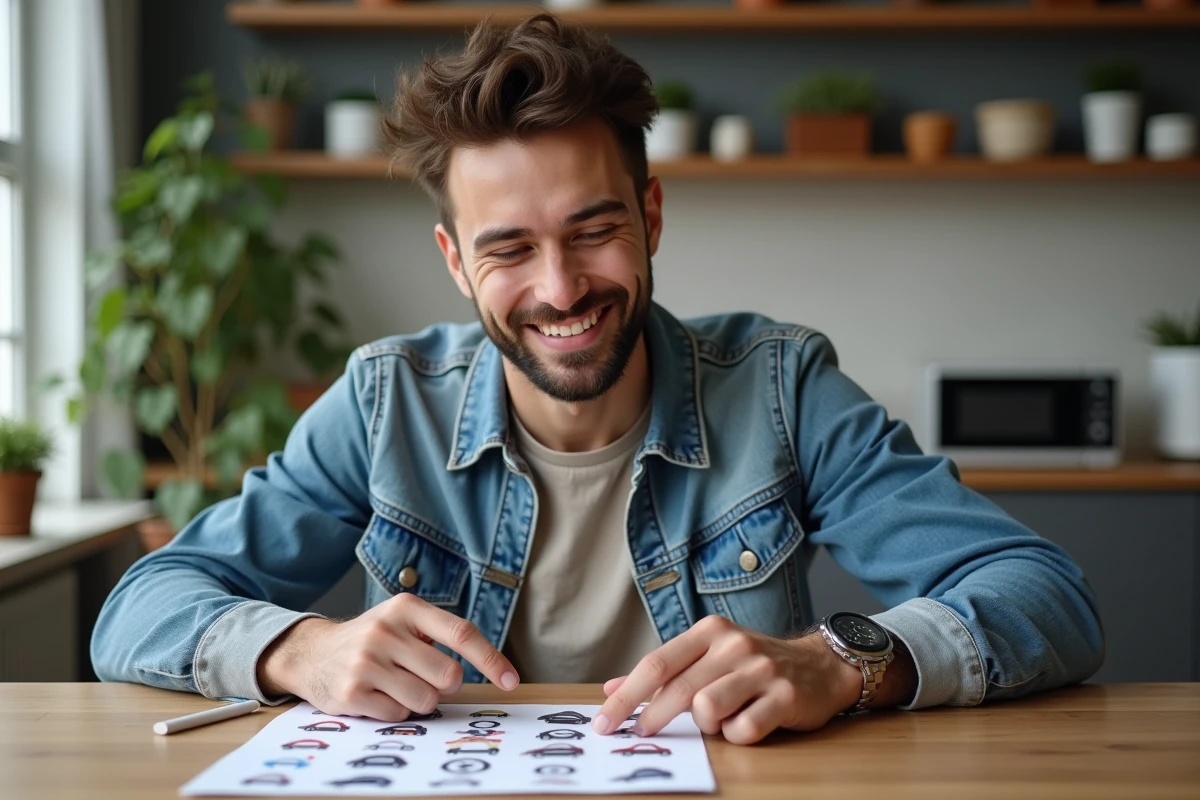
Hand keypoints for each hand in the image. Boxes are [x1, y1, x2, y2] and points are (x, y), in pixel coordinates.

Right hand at [257, 593, 518, 719]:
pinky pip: (399, 714)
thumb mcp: (403, 621)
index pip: (461, 633)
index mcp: (406, 608)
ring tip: (397, 684)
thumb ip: (439, 637)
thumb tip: (493, 670)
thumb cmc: (373, 639)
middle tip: (426, 677)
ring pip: (426, 700)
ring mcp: (366, 662)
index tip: (511, 681)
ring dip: (420, 699)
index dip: (491, 659)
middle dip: (446, 685)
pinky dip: (395, 710)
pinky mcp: (351, 692)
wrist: (312, 652)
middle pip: (449, 675)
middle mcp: (385, 631)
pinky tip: (377, 694)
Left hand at [592, 615, 862, 744]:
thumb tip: (611, 689)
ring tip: (720, 719)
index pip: (657, 663)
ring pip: (708, 710)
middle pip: (678, 690)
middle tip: (642, 734)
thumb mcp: (708, 656)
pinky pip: (744, 729)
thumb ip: (664, 672)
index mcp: (709, 631)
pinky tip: (747, 724)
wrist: (821, 665)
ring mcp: (761, 669)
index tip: (603, 722)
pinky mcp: (785, 696)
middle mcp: (734, 645)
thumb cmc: (753, 665)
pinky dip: (737, 735)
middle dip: (652, 718)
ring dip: (706, 725)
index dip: (626, 696)